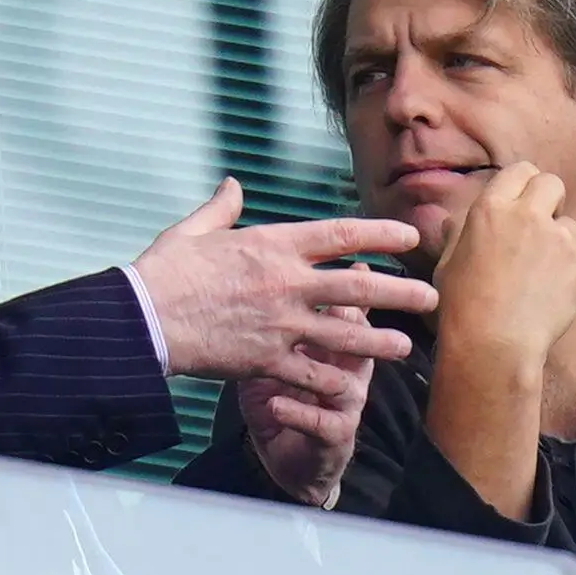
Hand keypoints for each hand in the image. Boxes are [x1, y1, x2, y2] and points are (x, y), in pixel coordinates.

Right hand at [133, 177, 436, 397]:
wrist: (144, 318)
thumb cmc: (165, 272)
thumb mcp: (194, 230)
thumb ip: (221, 207)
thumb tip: (232, 185)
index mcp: (273, 245)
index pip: (340, 235)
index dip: (380, 234)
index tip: (408, 236)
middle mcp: (286, 282)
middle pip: (358, 287)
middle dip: (400, 292)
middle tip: (431, 298)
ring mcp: (280, 324)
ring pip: (345, 333)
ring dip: (380, 342)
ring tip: (407, 348)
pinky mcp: (266, 359)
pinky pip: (311, 374)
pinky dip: (335, 382)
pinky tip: (355, 389)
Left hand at [239, 287, 375, 506]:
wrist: (287, 453)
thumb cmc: (282, 389)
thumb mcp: (278, 348)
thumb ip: (277, 313)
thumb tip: (258, 266)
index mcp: (338, 341)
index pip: (349, 308)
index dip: (348, 286)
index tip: (338, 263)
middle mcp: (350, 369)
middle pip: (362, 339)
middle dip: (354, 321)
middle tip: (336, 307)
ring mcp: (345, 403)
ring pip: (347, 382)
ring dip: (322, 371)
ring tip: (296, 360)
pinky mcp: (334, 435)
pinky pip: (322, 423)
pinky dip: (298, 413)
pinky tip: (276, 405)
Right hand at [432, 162, 575, 366]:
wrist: (495, 341)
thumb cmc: (462, 304)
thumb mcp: (447, 262)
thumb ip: (458, 234)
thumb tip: (454, 222)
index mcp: (490, 208)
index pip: (520, 171)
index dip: (523, 184)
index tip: (521, 201)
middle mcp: (527, 214)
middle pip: (552, 183)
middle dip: (548, 198)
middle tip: (538, 224)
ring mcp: (557, 237)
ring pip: (569, 223)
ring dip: (559, 238)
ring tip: (541, 269)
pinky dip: (568, 268)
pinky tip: (550, 290)